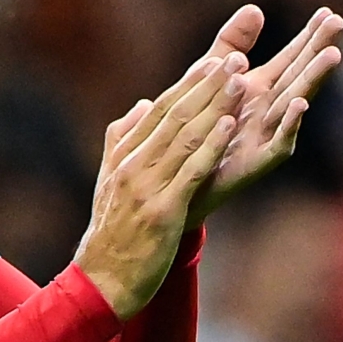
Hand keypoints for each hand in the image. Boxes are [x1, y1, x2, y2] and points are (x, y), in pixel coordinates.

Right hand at [75, 54, 245, 320]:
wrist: (102, 282)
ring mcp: (146, 188)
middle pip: (174, 117)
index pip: (159, 112)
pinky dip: (211, 146)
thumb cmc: (112, 236)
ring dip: (214, 106)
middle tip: (235, 59)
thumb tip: (140, 105)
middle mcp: (132, 167)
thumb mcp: (110, 183)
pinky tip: (229, 126)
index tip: (215, 61)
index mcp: (123, 157)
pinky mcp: (162, 212)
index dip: (189, 85)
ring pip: (184, 138)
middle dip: (207, 86)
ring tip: (240, 81)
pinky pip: (190, 171)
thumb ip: (122, 142)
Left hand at [186, 4, 342, 223]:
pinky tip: (300, 104)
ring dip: (313, 79)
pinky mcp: (255, 162)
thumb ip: (231, 45)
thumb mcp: (211, 78)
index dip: (308, 36)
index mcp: (258, 90)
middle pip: (298, 75)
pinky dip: (290, 124)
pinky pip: (278, 142)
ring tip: (332, 54)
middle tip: (338, 22)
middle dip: (318, 49)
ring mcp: (265, 136)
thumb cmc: (196, 128)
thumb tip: (256, 8)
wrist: (177, 180)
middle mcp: (268, 111)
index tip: (327, 12)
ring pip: (294, 103)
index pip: (289, 58)